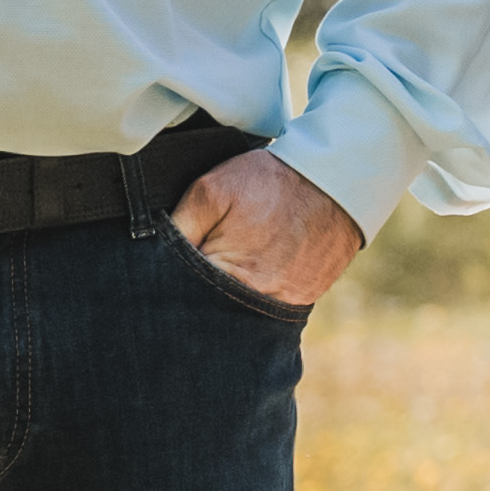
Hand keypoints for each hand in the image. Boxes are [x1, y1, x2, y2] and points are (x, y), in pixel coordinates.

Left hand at [170, 149, 366, 309]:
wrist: (336, 179)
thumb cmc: (269, 182)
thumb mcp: (211, 190)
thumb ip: (178, 225)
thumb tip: (153, 253)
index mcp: (224, 275)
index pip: (181, 294)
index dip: (173, 277)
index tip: (180, 260)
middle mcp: (254, 299)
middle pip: (210, 308)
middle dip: (201, 290)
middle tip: (208, 258)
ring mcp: (282, 303)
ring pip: (239, 311)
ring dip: (230, 293)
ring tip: (238, 259)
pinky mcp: (304, 300)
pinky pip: (269, 305)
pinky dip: (260, 290)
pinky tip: (262, 264)